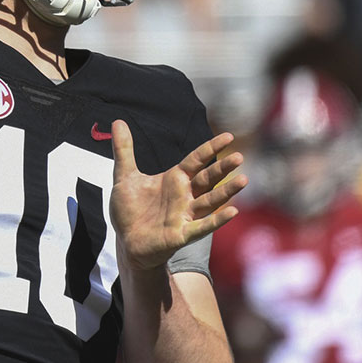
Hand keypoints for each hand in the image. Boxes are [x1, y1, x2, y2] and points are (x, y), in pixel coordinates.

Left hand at [109, 120, 246, 270]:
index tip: (229, 136)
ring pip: (210, 201)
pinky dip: (217, 220)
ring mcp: (185, 215)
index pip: (197, 159)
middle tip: (239, 156)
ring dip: (226, 192)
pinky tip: (233, 212)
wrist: (126, 241)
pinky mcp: (182, 234)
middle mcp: (184, 195)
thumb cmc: (130, 210)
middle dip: (222, 168)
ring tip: (244, 180)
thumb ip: (124, 150)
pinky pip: (202, 226)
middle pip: (207, 178)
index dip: (211, 148)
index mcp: (174, 179)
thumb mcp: (124, 177)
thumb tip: (117, 121)